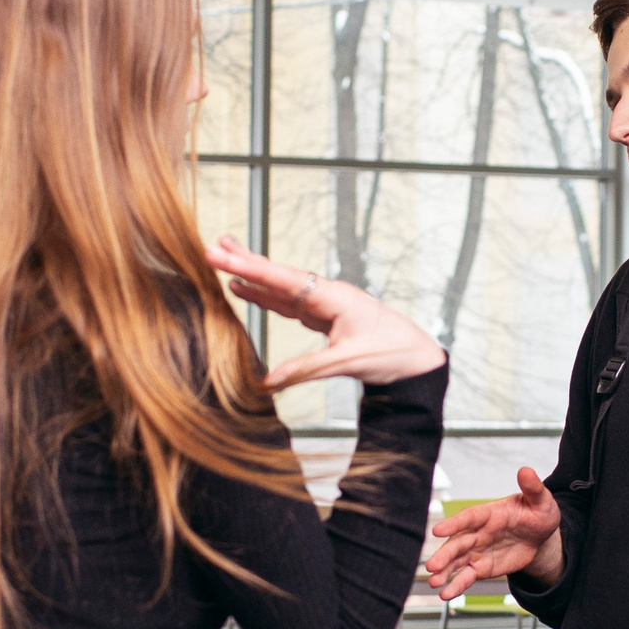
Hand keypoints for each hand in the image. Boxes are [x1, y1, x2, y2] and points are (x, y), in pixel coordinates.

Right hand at [206, 237, 445, 387]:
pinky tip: (246, 289)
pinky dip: (264, 295)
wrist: (416, 357)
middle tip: (212, 246)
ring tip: (223, 258)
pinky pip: (287, 302)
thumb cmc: (390, 354)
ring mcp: (323, 303)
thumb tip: (267, 382)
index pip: (282, 280)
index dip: (249, 269)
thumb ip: (306, 369)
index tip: (221, 256)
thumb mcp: (348, 363)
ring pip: (280, 286)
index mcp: (332, 297)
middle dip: (244, 261)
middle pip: (278, 275)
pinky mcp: (323, 315)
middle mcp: (325, 293)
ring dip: (252, 273)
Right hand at [426, 467, 564, 597]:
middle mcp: (478, 532)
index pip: (469, 517)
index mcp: (489, 513)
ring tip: (434, 583)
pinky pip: (466, 576)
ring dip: (445, 572)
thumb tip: (526, 470)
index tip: (437, 530)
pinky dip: (456, 585)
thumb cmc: (538, 513)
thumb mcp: (541, 501)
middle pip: (458, 543)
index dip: (454, 523)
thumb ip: (533, 488)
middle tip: (432, 565)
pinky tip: (446, 594)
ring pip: (457, 561)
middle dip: (445, 555)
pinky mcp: (481, 567)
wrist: (539, 536)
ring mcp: (477, 550)